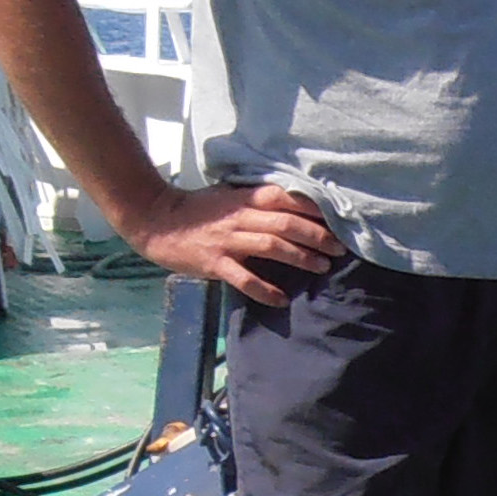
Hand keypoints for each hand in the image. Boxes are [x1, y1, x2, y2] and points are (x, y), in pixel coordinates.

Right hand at [127, 180, 341, 304]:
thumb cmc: (198, 209)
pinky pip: (244, 279)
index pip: (284, 197)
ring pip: (271, 246)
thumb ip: (257, 199)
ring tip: (322, 267)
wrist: (157, 220)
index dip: (312, 208)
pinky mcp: (215, 263)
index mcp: (244, 199)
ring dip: (300, 257)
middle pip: (285, 223)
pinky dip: (265, 290)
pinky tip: (281, 300)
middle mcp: (239, 217)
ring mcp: (228, 240)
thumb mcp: (229, 196)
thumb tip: (294, 204)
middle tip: (339, 249)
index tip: (336, 219)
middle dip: (317, 236)